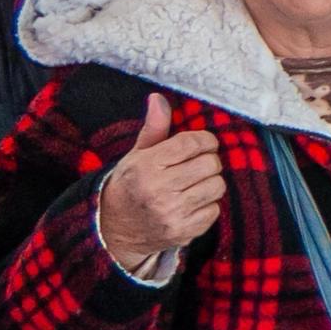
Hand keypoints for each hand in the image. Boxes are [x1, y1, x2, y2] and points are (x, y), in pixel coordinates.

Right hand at [96, 93, 225, 264]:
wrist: (113, 229)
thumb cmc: (131, 184)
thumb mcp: (137, 155)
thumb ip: (154, 128)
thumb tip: (158, 98)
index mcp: (146, 166)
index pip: (192, 143)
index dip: (205, 140)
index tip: (203, 143)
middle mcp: (159, 190)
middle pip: (210, 164)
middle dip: (207, 161)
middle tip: (195, 165)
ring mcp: (172, 213)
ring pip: (217, 186)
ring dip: (209, 183)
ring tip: (192, 184)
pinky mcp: (184, 232)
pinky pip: (215, 210)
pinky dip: (207, 206)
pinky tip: (190, 203)